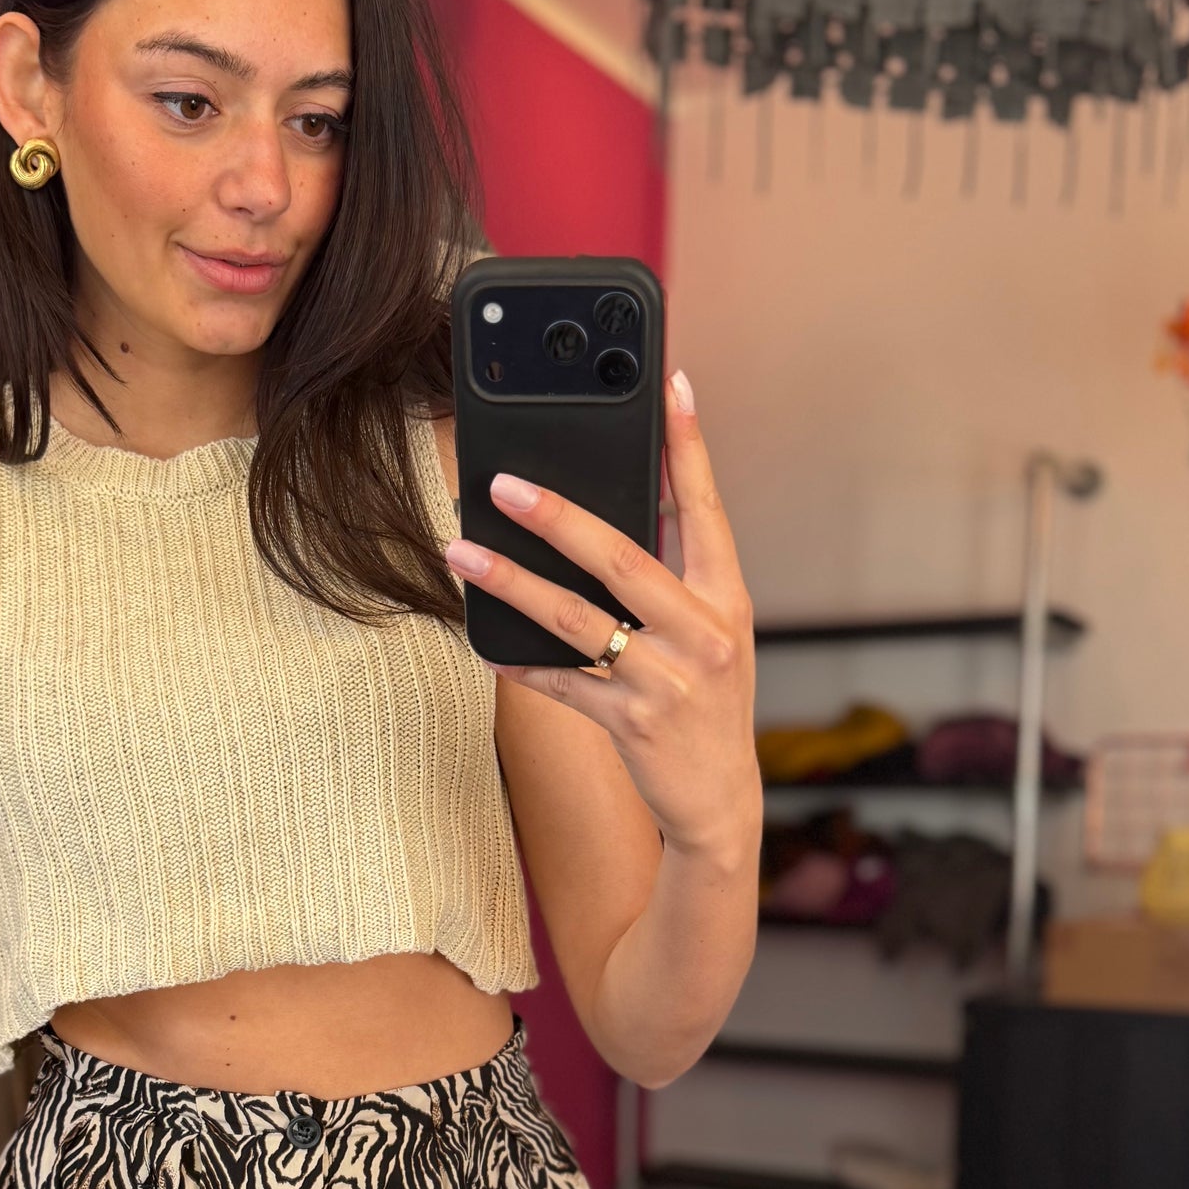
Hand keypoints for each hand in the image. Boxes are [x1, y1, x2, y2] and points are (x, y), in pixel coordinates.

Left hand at [444, 370, 760, 860]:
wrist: (721, 802)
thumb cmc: (707, 706)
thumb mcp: (711, 637)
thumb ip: (673, 581)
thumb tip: (603, 521)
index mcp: (726, 598)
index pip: (706, 508)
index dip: (689, 447)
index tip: (672, 386)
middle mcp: (703, 632)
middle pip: (621, 557)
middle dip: (556, 516)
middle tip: (501, 484)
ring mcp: (668, 680)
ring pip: (575, 619)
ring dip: (511, 583)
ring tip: (461, 554)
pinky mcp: (633, 723)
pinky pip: (562, 684)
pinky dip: (521, 663)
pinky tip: (485, 643)